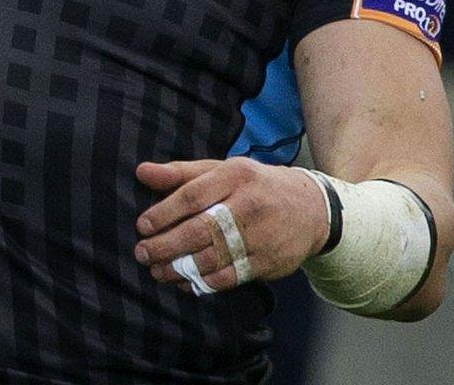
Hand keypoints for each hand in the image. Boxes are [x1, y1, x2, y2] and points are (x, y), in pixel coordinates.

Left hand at [133, 158, 330, 294]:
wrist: (312, 208)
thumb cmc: (255, 186)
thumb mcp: (222, 170)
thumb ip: (181, 173)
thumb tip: (141, 172)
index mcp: (235, 176)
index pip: (193, 195)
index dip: (164, 212)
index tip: (142, 226)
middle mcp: (249, 205)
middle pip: (201, 229)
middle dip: (166, 245)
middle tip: (142, 253)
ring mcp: (261, 236)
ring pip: (213, 258)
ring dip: (180, 268)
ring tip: (158, 271)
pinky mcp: (269, 262)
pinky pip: (230, 277)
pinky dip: (203, 283)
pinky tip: (185, 282)